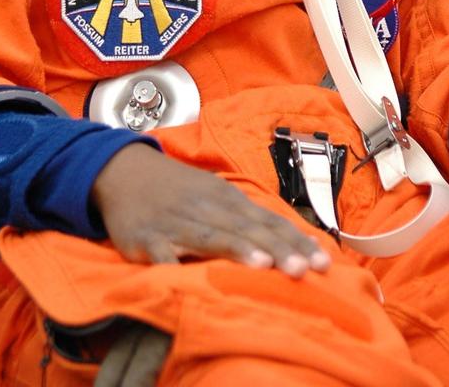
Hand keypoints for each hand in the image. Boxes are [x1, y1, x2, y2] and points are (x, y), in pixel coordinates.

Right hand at [92, 143, 331, 277]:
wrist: (124, 171)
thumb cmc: (179, 191)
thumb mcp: (217, 197)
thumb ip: (251, 221)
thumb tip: (297, 243)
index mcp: (227, 199)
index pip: (269, 221)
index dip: (296, 241)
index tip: (325, 262)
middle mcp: (207, 207)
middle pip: (248, 229)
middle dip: (278, 249)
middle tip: (306, 269)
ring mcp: (177, 222)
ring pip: (213, 236)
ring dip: (238, 249)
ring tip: (264, 264)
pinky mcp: (146, 238)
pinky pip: (161, 254)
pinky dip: (174, 265)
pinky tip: (187, 278)